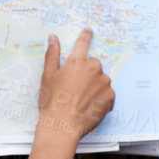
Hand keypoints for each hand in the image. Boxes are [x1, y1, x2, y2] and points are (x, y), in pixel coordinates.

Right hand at [35, 30, 114, 149]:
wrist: (62, 127)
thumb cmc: (52, 103)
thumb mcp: (47, 76)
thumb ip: (52, 55)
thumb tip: (53, 38)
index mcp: (77, 62)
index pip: (83, 42)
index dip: (85, 36)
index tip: (89, 31)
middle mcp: (94, 69)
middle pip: (93, 64)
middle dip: (86, 72)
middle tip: (74, 86)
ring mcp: (104, 83)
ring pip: (101, 79)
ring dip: (94, 85)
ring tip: (81, 98)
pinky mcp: (111, 97)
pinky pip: (107, 92)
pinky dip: (100, 97)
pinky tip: (89, 105)